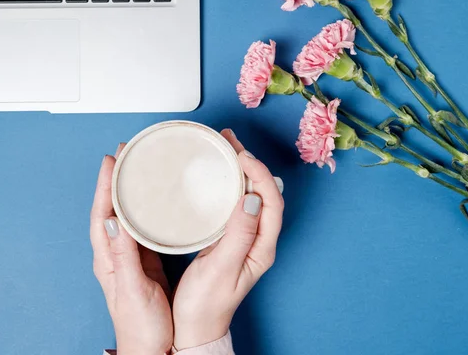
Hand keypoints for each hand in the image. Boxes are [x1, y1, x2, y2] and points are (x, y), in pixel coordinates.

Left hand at [90, 144, 172, 354]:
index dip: (105, 186)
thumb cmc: (141, 325)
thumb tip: (114, 220)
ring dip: (128, 190)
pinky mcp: (143, 260)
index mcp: (108, 260)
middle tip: (123, 154)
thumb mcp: (133, 289)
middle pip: (111, 209)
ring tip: (136, 168)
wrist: (152, 347)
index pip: (102, 215)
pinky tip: (153, 199)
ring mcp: (129, 256)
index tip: (111, 161)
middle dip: (114, 180)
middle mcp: (114, 254)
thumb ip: (124, 256)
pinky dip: (143, 207)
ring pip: (125, 214)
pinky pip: (140, 225)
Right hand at [172, 129, 284, 349]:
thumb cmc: (206, 305)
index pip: (272, 202)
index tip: (242, 156)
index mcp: (261, 248)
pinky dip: (228, 183)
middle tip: (230, 140)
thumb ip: (237, 234)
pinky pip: (234, 202)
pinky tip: (217, 174)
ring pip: (249, 194)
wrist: (195, 327)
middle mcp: (257, 240)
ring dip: (240, 169)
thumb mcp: (220, 269)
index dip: (260, 175)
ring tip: (224, 147)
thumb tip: (250, 198)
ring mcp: (243, 238)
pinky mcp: (228, 237)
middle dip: (251, 163)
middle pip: (264, 193)